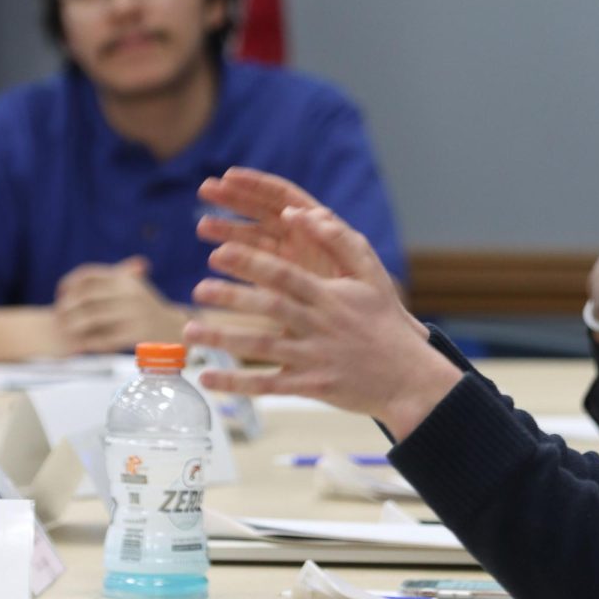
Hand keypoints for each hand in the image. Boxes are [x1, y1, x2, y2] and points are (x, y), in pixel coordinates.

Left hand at [54, 257, 187, 352]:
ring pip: (90, 318)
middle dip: (66, 307)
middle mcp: (129, 293)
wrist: (176, 330)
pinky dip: (88, 343)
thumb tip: (69, 286)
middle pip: (85, 296)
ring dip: (73, 326)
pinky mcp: (135, 334)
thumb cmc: (148, 310)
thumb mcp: (134, 287)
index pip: (88, 274)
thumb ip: (107, 282)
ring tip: (66, 332)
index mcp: (126, 279)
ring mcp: (133, 314)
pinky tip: (80, 346)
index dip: (68, 283)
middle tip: (58, 317)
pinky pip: (103, 339)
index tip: (60, 294)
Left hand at [184, 193, 460, 437]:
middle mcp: (320, 325)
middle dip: (233, 297)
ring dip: (225, 338)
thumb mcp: (372, 275)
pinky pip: (268, 385)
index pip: (286, 275)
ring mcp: (314, 357)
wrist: (408, 377)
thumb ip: (340, 241)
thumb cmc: (386, 323)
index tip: (221, 253)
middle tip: (199, 288)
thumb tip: (303, 212)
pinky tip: (207, 376)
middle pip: (271, 308)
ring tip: (191, 330)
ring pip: (264, 347)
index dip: (252, 264)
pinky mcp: (310, 386)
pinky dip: (237, 383)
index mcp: (332, 296)